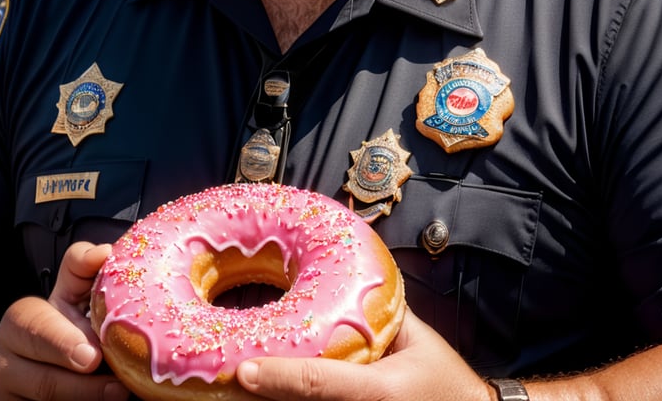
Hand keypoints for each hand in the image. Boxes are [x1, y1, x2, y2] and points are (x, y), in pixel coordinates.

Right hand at [0, 241, 128, 400]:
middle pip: (44, 381)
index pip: (35, 328)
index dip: (62, 343)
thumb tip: (105, 251)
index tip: (93, 356)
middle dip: (81, 387)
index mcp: (19, 322)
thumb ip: (83, 266)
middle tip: (119, 388)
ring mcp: (10, 397)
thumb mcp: (70, 290)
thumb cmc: (66, 319)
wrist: (35, 367)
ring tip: (121, 396)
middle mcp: (6, 363)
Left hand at [235, 307, 492, 399]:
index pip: (319, 384)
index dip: (279, 378)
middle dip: (262, 396)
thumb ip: (376, 312)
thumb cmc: (444, 380)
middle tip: (218, 377)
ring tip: (231, 386)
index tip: (242, 372)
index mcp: (379, 391)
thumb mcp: (415, 340)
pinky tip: (263, 393)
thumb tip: (336, 273)